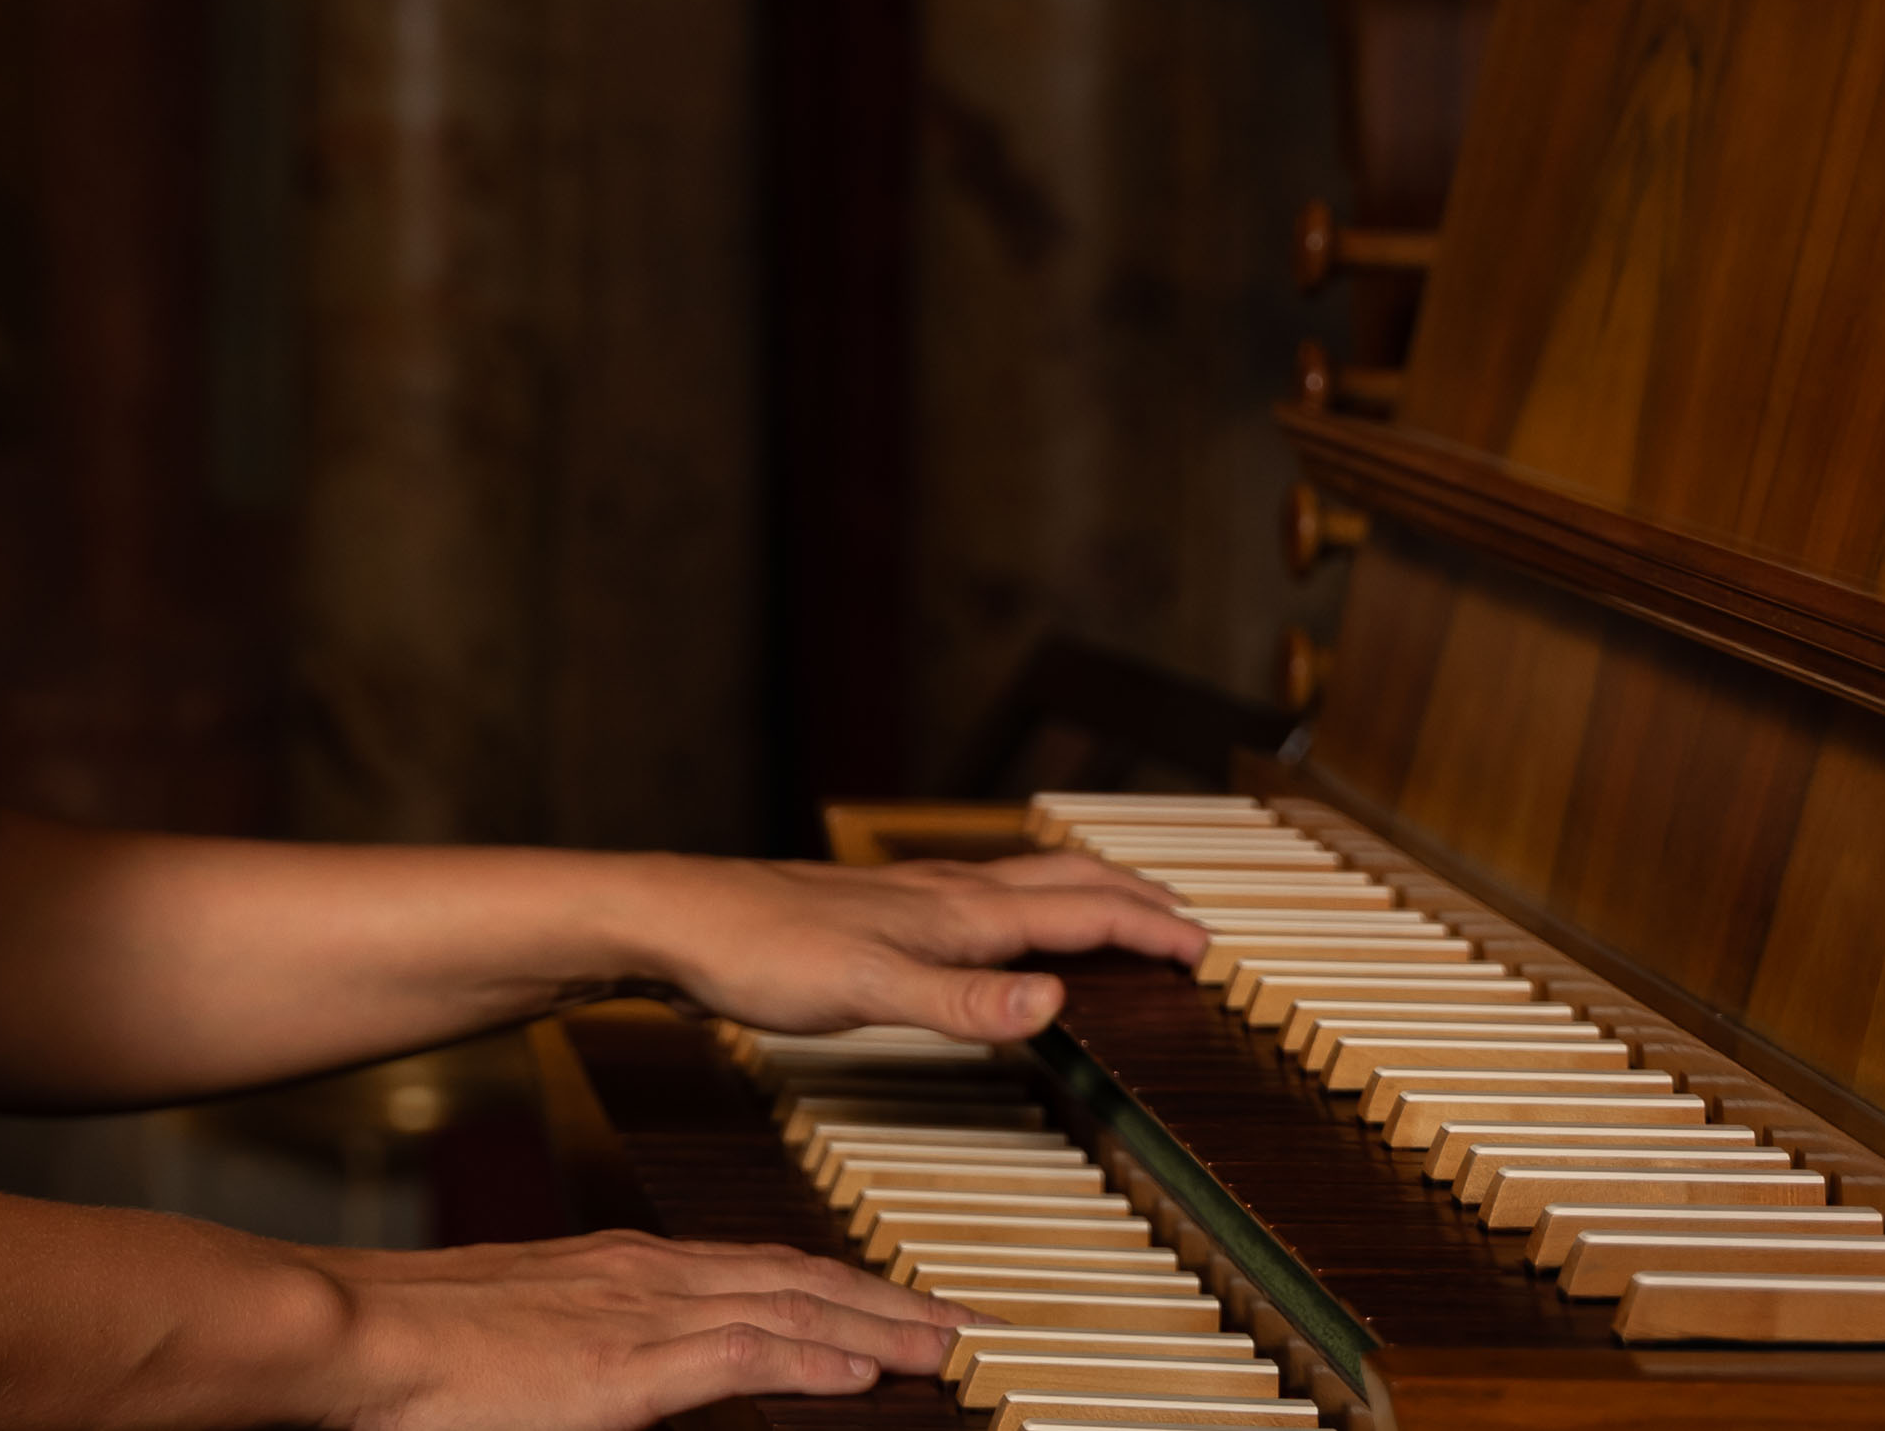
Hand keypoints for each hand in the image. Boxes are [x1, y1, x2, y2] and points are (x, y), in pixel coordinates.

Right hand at [305, 1231, 965, 1430]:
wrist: (355, 1330)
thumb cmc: (416, 1350)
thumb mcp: (525, 1339)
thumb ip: (591, 1353)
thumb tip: (616, 1379)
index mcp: (621, 1271)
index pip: (755, 1271)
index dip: (832, 1288)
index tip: (889, 1307)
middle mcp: (643, 1277)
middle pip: (793, 1280)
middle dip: (881, 1301)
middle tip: (955, 1321)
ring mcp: (636, 1315)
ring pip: (788, 1309)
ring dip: (876, 1326)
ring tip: (944, 1345)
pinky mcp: (624, 1365)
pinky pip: (741, 1355)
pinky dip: (811, 1358)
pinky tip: (863, 1371)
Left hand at [609, 850, 1205, 1044]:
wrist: (676, 919)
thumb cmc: (761, 952)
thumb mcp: (867, 991)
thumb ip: (962, 1003)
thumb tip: (1058, 1002)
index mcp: (957, 913)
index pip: (1080, 910)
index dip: (1149, 927)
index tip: (1208, 946)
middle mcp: (943, 893)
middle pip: (1062, 881)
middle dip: (1132, 897)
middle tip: (1186, 921)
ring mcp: (907, 897)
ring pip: (1021, 884)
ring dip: (1083, 894)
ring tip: (1117, 912)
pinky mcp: (875, 911)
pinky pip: (979, 900)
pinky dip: (1024, 909)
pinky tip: (997, 929)